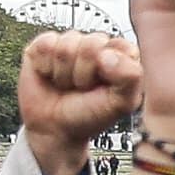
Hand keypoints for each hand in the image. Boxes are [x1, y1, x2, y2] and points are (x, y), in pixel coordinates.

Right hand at [15, 30, 142, 174]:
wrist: (54, 130)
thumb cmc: (89, 115)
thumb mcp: (121, 103)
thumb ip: (131, 77)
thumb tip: (108, 54)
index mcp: (119, 55)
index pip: (121, 46)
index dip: (111, 67)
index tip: (105, 86)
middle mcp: (94, 46)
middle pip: (91, 43)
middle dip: (85, 73)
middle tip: (82, 88)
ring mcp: (69, 44)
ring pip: (67, 45)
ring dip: (65, 74)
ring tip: (66, 85)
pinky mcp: (44, 46)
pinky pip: (46, 45)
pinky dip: (47, 67)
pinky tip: (50, 76)